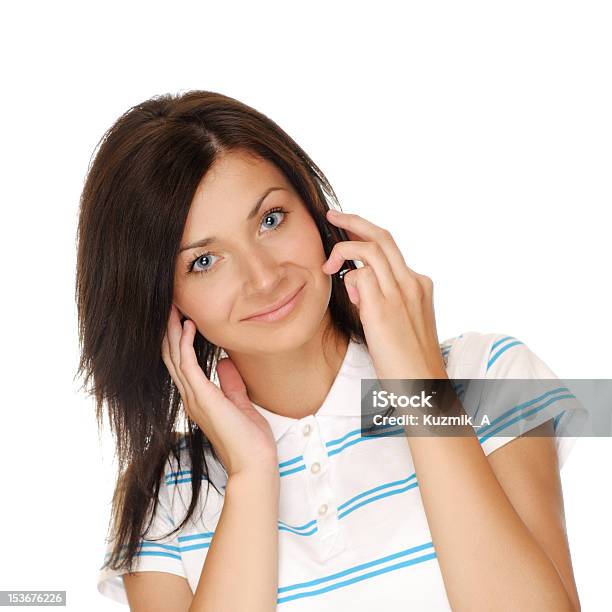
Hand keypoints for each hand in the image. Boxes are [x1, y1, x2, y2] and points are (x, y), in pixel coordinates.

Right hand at [162, 304, 278, 477]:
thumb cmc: (249, 439)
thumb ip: (230, 384)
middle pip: (172, 356)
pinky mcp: (202, 397)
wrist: (254, 463)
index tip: (181, 317)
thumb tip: (225, 362)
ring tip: (174, 308)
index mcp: (198, 398)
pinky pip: (188, 364)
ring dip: (173, 331)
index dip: (178, 340)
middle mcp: (191, 396)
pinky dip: (185, 343)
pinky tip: (188, 326)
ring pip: (175, 357)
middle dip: (170, 330)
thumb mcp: (240, 403)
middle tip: (171, 306)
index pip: (181, 363)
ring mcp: (194, 397)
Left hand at [322, 209, 447, 381]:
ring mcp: (400, 293)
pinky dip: (348, 278)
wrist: (423, 386)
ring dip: (343, 247)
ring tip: (327, 262)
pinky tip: (346, 295)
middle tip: (332, 214)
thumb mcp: (400, 321)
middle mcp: (412, 282)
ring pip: (370, 249)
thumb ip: (380, 296)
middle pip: (382, 236)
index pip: (390, 248)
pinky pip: (360, 275)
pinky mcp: (384, 309)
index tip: (348, 230)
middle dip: (354, 220)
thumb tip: (356, 281)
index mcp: (419, 284)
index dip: (366, 235)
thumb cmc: (408, 359)